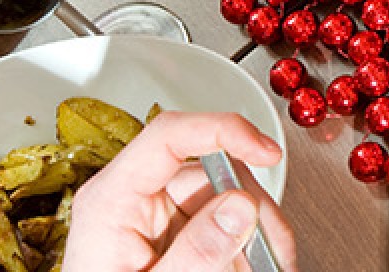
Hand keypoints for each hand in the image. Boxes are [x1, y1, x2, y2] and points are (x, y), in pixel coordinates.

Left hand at [65, 111, 296, 271]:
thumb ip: (197, 253)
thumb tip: (241, 205)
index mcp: (112, 201)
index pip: (169, 135)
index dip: (223, 130)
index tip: (267, 151)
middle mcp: (134, 199)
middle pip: (212, 171)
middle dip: (255, 208)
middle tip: (276, 251)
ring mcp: (156, 216)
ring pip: (226, 198)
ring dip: (257, 233)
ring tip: (270, 266)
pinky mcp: (174, 234)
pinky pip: (223, 224)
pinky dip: (246, 247)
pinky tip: (252, 267)